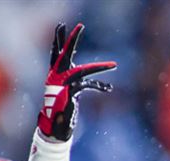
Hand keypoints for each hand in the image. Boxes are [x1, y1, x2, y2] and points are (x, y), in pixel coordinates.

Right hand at [38, 23, 115, 140]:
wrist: (56, 125)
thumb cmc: (61, 109)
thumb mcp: (68, 92)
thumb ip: (74, 81)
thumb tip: (82, 78)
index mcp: (54, 74)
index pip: (55, 53)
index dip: (58, 40)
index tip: (61, 26)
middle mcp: (57, 76)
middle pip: (65, 54)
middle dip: (72, 39)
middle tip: (80, 26)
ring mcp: (63, 83)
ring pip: (84, 70)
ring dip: (101, 68)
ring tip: (115, 65)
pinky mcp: (71, 92)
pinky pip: (89, 85)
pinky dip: (100, 86)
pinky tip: (109, 88)